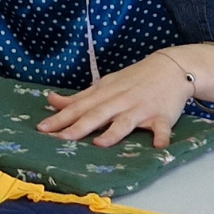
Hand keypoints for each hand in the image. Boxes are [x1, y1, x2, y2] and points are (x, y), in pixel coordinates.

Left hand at [42, 52, 198, 148]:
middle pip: (97, 115)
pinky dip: (161, 136)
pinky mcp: (162, 116)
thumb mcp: (104, 85)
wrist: (171, 67)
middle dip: (78, 127)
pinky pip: (162, 128)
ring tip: (100, 143)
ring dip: (113, 132)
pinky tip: (158, 146)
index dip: (60, 118)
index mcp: (105, 95)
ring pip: (125, 122)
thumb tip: (51, 100)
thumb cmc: (133, 79)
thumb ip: (79, 97)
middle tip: (60, 139)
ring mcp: (141, 109)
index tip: (42, 128)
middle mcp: (120, 102)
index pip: (79, 107)